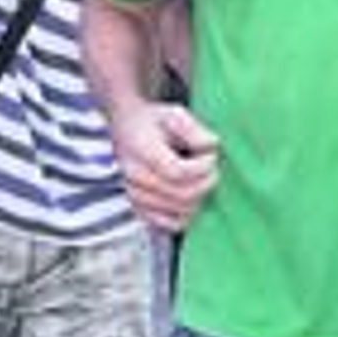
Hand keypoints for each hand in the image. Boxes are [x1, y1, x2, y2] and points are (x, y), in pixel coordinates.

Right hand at [110, 102, 219, 231]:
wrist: (127, 125)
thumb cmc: (151, 119)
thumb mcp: (175, 113)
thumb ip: (194, 130)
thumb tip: (210, 147)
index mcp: (142, 149)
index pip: (179, 172)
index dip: (203, 167)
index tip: (210, 154)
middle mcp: (135, 175)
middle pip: (183, 194)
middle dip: (206, 181)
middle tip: (210, 166)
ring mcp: (135, 193)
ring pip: (179, 211)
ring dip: (199, 197)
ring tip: (199, 178)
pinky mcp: (138, 206)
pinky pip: (168, 223)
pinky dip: (184, 215)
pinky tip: (189, 199)